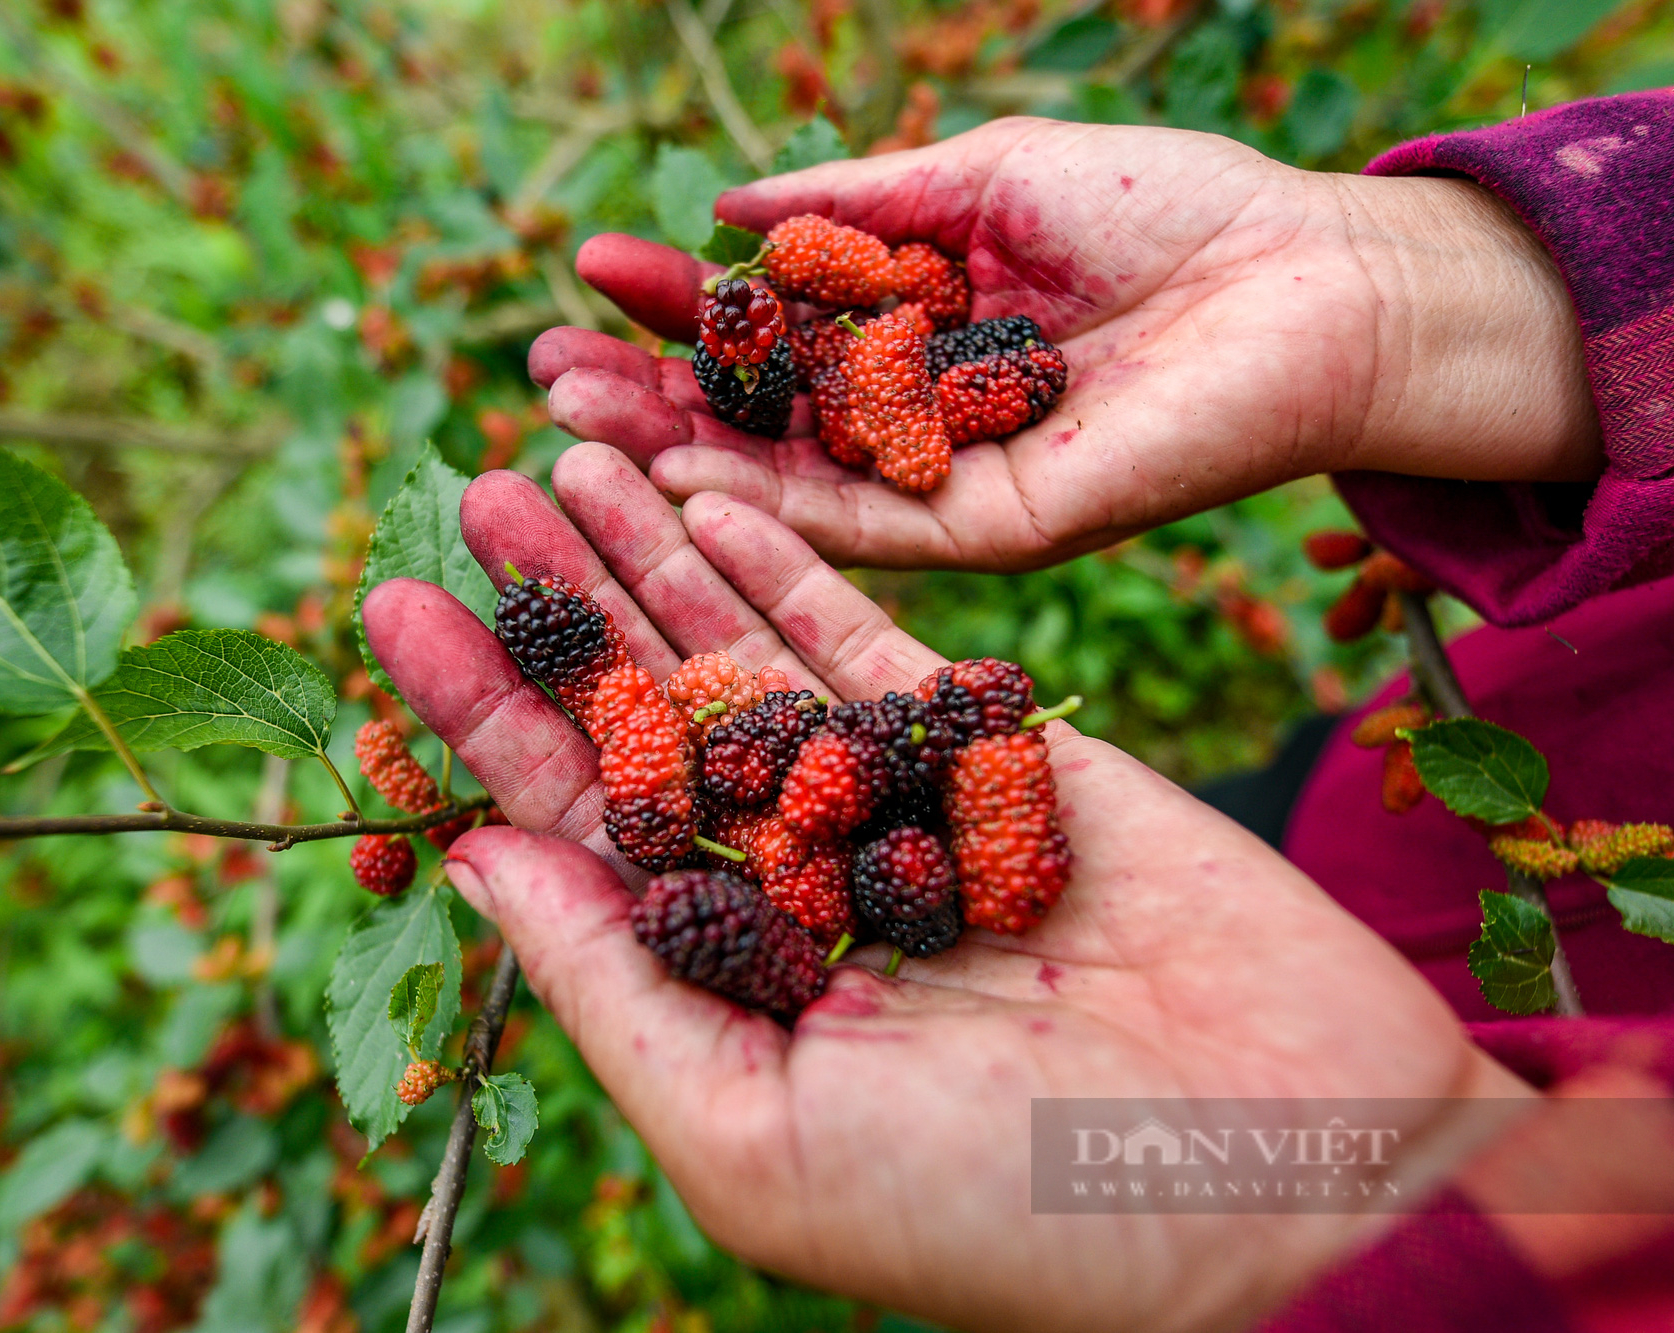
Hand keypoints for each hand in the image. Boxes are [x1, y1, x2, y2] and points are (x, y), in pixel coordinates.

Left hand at [361, 443, 1533, 1331]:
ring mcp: (894, 805)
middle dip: (555, 604)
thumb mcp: (756, 1136)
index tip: (389, 612)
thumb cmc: (1003, 1210)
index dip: (477, 717)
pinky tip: (715, 494)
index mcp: (721, 980)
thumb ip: (613, 986)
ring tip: (571, 454)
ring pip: (747, 654)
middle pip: (642, 715)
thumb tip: (468, 856)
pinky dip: (794, 565)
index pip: (567, 823)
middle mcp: (793, 881)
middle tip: (469, 489)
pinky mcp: (997, 752)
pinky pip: (873, 640)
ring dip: (654, 556)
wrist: (1284, 1170)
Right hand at [532, 117, 1599, 571]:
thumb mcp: (987, 175)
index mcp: (919, 324)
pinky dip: (771, 504)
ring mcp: (953, 479)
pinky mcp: (996, 530)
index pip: (771, 319)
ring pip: (790, 475)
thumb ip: (859, 202)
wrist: (1307, 279)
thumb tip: (732, 205)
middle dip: (650, 388)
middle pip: (759, 412)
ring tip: (570, 413)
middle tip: (541, 367)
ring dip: (678, 450)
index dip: (682, 299)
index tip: (590, 270)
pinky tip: (678, 476)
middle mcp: (920, 413)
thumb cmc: (1166, 205)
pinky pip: (864, 524)